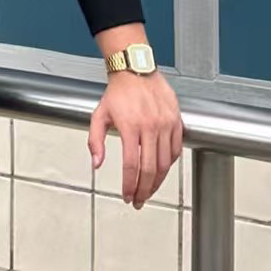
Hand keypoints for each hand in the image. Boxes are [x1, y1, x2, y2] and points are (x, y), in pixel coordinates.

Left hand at [88, 70, 182, 207]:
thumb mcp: (98, 116)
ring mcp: (166, 124)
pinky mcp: (176, 121)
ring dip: (157, 181)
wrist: (136, 70)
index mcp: (130, 126)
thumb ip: (95, 141)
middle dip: (144, 190)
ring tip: (149, 191)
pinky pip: (176, 149)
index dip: (130, 185)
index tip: (127, 196)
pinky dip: (170, 164)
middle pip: (150, 168)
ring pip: (166, 163)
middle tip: (139, 201)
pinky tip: (161, 171)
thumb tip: (96, 164)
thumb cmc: (117, 92)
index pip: (132, 165)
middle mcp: (150, 126)